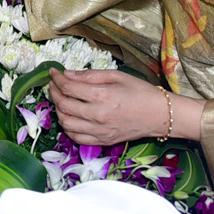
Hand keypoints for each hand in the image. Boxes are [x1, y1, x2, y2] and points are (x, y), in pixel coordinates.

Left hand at [49, 68, 181, 145]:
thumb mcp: (116, 76)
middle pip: (64, 105)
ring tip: (60, 100)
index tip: (53, 72)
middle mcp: (98, 115)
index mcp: (102, 96)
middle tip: (54, 84)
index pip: (69, 87)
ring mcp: (100, 131)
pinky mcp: (104, 141)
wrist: (160, 115)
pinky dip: (68, 128)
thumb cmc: (140, 92)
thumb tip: (68, 74)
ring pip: (66, 124)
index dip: (57, 78)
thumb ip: (90, 75)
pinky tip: (69, 117)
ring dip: (58, 110)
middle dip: (54, 92)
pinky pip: (77, 138)